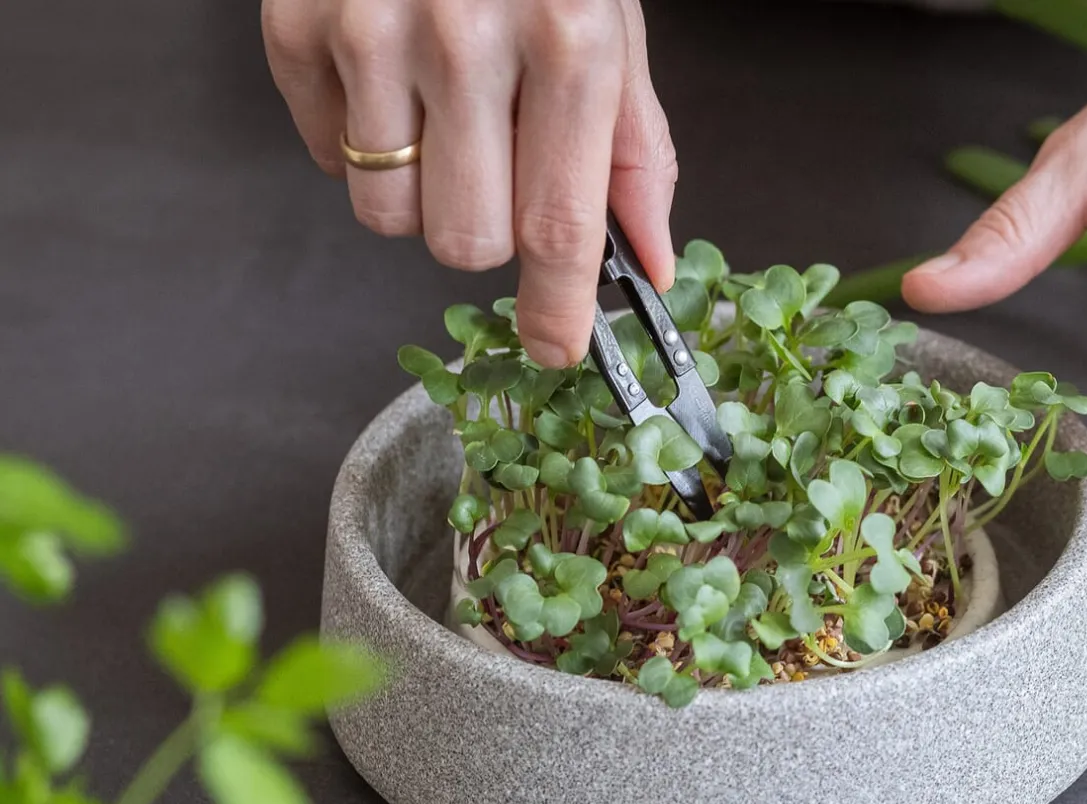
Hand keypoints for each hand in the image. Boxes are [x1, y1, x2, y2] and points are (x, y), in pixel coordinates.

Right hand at [261, 0, 676, 366]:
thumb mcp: (610, 26)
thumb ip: (634, 151)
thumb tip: (650, 261)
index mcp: (567, 44)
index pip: (560, 224)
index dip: (557, 309)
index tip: (555, 350)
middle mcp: (466, 40)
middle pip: (463, 241)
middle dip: (484, 233)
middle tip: (495, 170)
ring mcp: (371, 30)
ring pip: (386, 215)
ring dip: (420, 192)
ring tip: (441, 116)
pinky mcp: (298, 23)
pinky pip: (327, 158)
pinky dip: (359, 142)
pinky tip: (389, 81)